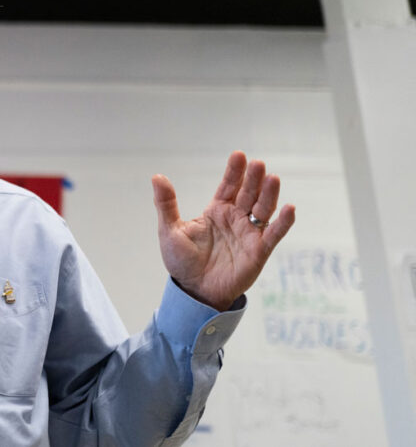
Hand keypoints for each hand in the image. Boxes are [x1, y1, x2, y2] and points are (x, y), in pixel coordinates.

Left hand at [151, 152, 295, 310]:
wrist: (192, 291)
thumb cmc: (182, 262)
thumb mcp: (170, 230)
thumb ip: (166, 204)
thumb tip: (157, 177)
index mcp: (217, 211)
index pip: (229, 186)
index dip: (234, 171)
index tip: (239, 155)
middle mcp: (236, 219)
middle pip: (248, 194)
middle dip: (253, 178)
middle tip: (257, 163)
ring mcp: (249, 234)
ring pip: (263, 209)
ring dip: (269, 194)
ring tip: (272, 179)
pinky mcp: (258, 251)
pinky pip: (273, 235)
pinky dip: (283, 223)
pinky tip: (289, 208)